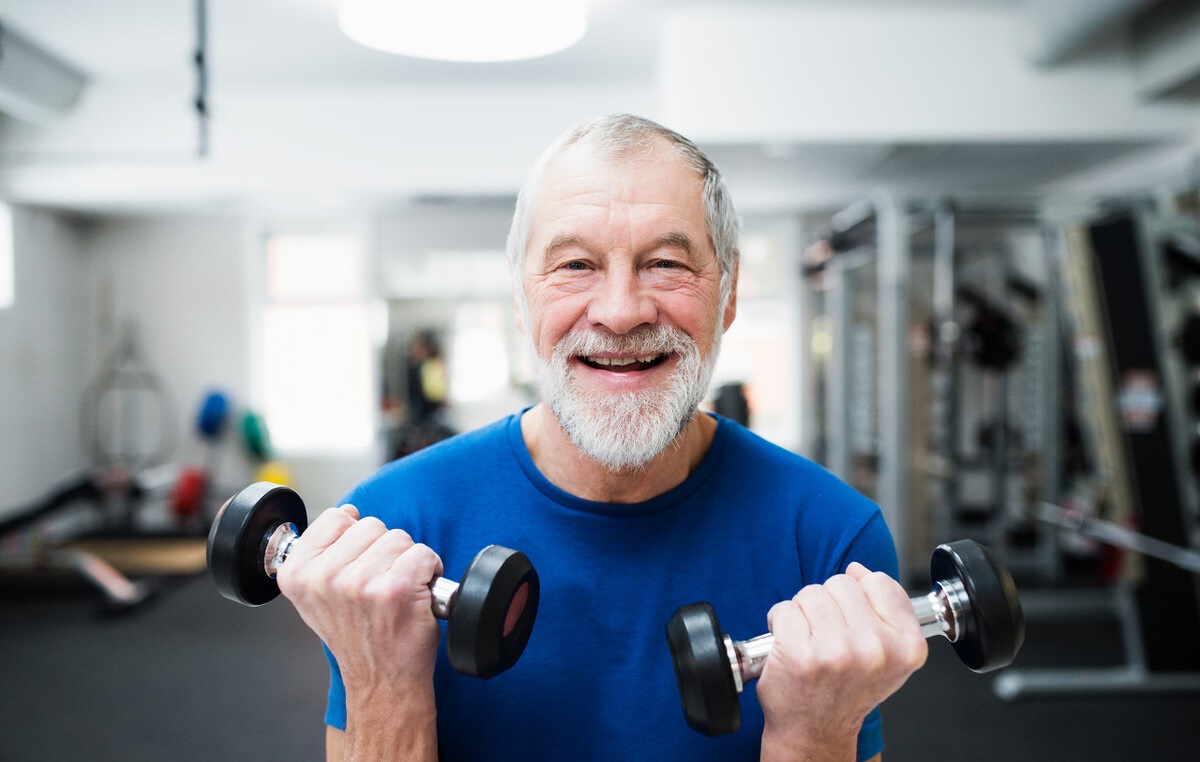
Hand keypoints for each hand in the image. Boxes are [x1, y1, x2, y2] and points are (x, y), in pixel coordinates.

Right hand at [275, 505, 443, 692]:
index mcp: (297, 574)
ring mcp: (359, 583)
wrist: (381, 682)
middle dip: (382, 551)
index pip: (336, 517)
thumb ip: (323, 552)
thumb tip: (346, 512)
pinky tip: (416, 596)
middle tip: (378, 588)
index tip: (356, 569)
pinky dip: (429, 571)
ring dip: (405, 562)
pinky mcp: (396, 589)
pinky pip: (423, 553)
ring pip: (399, 538)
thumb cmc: (357, 637)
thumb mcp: (318, 596)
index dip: (355, 541)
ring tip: (395, 594)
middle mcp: (324, 578)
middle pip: (371, 524)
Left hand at [757, 563, 927, 759]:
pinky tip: (790, 646)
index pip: (879, 582)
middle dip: (828, 604)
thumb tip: (858, 570)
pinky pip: (784, 609)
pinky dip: (780, 622)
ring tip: (810, 641)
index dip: (859, 596)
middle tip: (828, 637)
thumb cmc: (848, 690)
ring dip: (803, 612)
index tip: (854, 621)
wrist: (817, 731)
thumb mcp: (888, 654)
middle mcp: (876, 649)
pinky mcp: (801, 654)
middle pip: (842, 583)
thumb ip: (883, 608)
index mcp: (906, 646)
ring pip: (811, 593)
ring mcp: (838, 652)